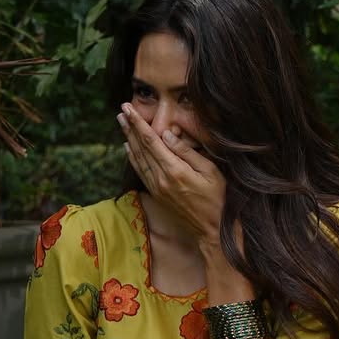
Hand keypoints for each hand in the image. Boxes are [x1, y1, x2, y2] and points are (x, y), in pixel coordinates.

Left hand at [117, 103, 226, 245]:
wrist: (212, 229)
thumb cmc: (217, 198)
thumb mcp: (210, 171)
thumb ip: (187, 152)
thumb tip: (167, 135)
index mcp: (174, 170)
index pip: (151, 141)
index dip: (138, 123)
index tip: (128, 109)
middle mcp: (161, 179)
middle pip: (141, 148)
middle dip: (130, 127)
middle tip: (121, 111)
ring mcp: (157, 188)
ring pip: (138, 159)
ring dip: (128, 140)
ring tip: (122, 124)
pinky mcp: (157, 194)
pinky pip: (140, 172)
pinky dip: (132, 158)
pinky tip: (128, 148)